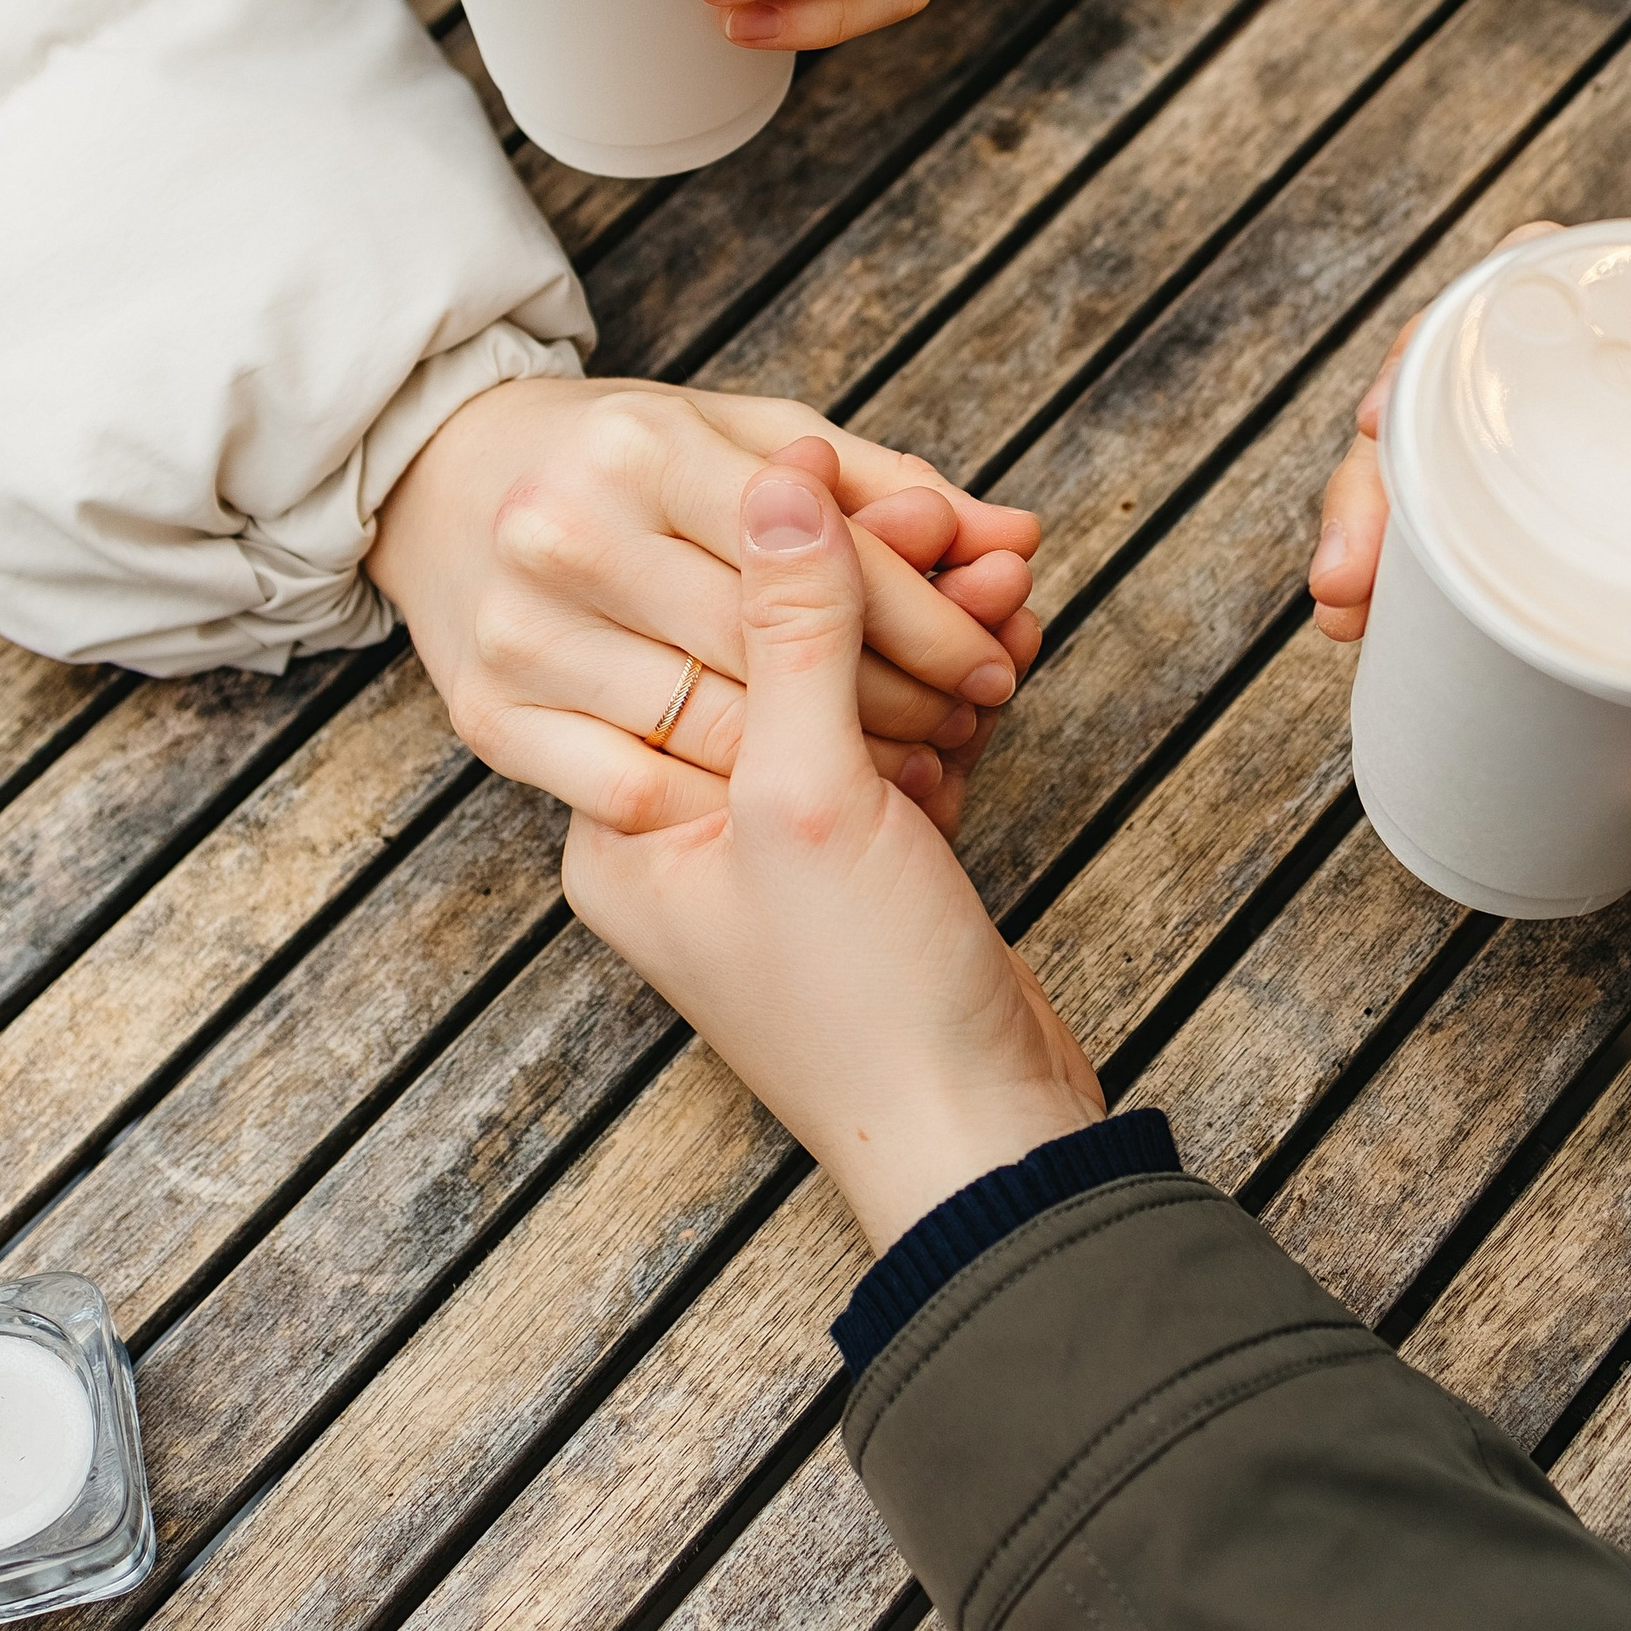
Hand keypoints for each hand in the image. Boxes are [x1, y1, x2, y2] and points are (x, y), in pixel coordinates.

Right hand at [368, 375, 1042, 840]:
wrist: (439, 482)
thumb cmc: (632, 469)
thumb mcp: (752, 442)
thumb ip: (885, 489)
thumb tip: (1019, 535)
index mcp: (638, 442)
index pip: (819, 547)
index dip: (923, 611)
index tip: (993, 655)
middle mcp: (563, 528)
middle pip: (773, 642)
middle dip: (893, 691)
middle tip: (966, 719)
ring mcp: (513, 628)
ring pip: (713, 727)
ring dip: (826, 763)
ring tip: (908, 766)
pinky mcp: (484, 715)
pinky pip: (634, 790)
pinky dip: (727, 806)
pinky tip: (791, 799)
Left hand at [564, 436, 1102, 1250]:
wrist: (980, 1149)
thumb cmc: (865, 1005)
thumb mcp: (811, 797)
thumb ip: (791, 630)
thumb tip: (782, 482)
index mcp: (626, 820)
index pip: (691, 631)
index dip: (796, 552)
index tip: (885, 492)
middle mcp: (686, 828)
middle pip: (773, 652)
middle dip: (883, 589)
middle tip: (969, 531)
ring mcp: (777, 848)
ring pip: (849, 689)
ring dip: (933, 630)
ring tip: (1005, 575)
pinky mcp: (863, 865)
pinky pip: (899, 740)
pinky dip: (952, 693)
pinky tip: (1004, 634)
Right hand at [1304, 222, 1630, 883]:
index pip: (1582, 294)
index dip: (1467, 326)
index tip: (1392, 419)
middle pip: (1481, 377)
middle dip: (1384, 462)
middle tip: (1348, 574)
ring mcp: (1596, 472)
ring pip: (1453, 446)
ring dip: (1375, 509)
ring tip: (1341, 601)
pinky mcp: (1567, 534)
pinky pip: (1470, 514)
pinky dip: (1406, 555)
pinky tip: (1361, 612)